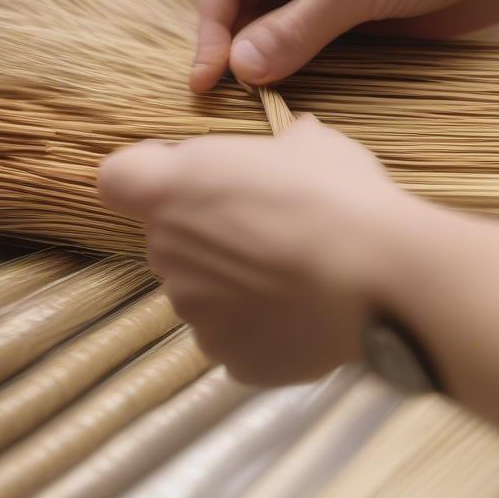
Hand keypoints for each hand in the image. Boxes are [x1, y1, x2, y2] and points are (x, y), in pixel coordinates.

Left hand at [97, 116, 425, 385]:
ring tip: (297, 270)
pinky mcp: (229, 358)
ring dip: (234, 278)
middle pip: (170, 236)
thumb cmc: (338, 194)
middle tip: (270, 222)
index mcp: (173, 188)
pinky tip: (304, 308)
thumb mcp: (313, 143)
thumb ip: (283, 143)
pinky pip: (235, 333)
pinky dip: (259, 323)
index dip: (150, 175)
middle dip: (208, 229)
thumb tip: (295, 139)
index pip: (118, 178)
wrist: (379, 276)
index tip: (192, 177)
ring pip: (202, 288)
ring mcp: (194, 312)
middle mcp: (168, 251)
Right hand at [190, 0, 498, 90]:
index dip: (214, 29)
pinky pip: (326, 32)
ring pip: (289, 20)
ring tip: (264, 104)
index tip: (206, 83)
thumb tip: (241, 70)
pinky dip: (312, 59)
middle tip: (234, 104)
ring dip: (278, 57)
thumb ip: (297, 28)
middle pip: (255, 0)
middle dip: (243, 46)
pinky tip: (303, 91)